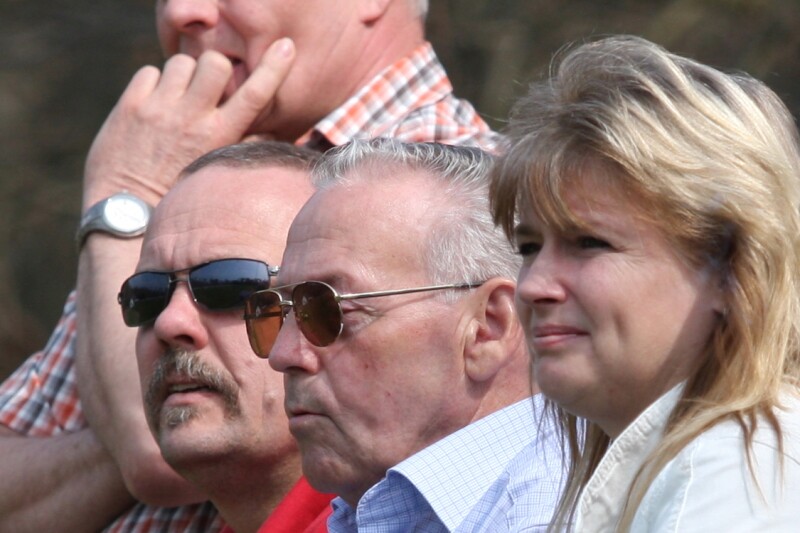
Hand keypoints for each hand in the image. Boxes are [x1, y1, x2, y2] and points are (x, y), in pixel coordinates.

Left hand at [83, 38, 294, 208]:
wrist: (128, 210)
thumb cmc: (180, 192)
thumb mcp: (218, 172)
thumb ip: (244, 149)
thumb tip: (271, 133)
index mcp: (220, 136)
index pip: (256, 93)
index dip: (274, 67)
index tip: (285, 48)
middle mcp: (192, 119)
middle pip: (215, 62)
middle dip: (213, 67)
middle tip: (206, 86)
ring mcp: (159, 110)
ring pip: (182, 62)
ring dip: (182, 75)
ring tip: (177, 99)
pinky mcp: (131, 106)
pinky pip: (149, 71)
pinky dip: (153, 83)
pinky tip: (153, 105)